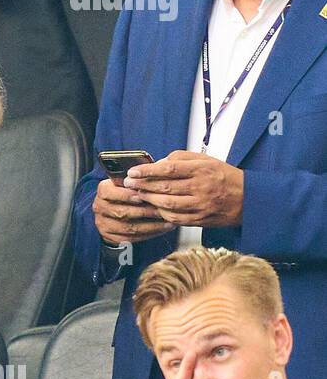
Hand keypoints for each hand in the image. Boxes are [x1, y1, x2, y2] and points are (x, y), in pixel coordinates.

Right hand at [93, 176, 173, 244]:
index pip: (109, 192)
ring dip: (150, 225)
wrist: (113, 211)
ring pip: (128, 227)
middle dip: (144, 212)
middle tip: (161, 210)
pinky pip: (131, 238)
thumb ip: (137, 181)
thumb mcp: (127, 183)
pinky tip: (161, 229)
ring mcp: (104, 223)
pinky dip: (149, 234)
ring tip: (166, 221)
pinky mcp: (111, 236)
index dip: (126, 195)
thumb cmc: (126, 193)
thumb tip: (155, 177)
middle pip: (121, 212)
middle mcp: (100, 207)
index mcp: (103, 191)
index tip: (142, 196)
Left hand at [123, 151, 243, 227]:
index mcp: (202, 169)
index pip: (169, 169)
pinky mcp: (200, 219)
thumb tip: (157, 164)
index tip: (133, 171)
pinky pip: (174, 218)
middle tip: (129, 183)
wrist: (248, 200)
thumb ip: (180, 159)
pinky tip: (153, 206)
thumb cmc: (224, 177)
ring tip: (137, 194)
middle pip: (165, 187)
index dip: (148, 171)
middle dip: (142, 185)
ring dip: (148, 199)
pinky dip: (160, 212)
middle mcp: (201, 187)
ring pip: (167, 204)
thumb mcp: (205, 160)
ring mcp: (201, 205)